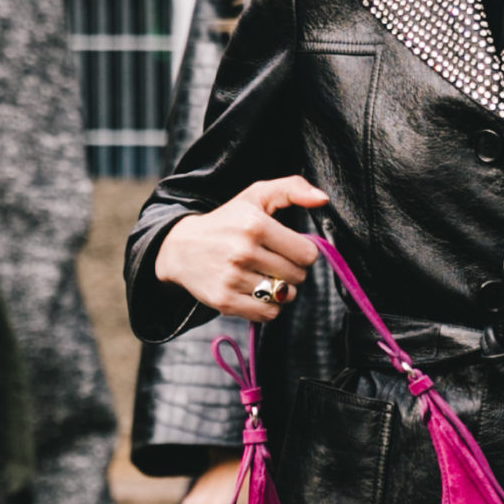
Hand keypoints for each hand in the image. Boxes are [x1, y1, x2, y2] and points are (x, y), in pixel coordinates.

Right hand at [153, 176, 329, 321]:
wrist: (180, 247)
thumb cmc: (226, 221)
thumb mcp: (256, 196)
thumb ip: (292, 189)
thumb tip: (323, 199)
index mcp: (255, 225)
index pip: (307, 253)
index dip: (303, 252)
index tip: (289, 247)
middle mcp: (243, 252)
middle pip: (298, 276)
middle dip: (292, 270)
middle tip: (274, 261)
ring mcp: (233, 278)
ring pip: (284, 296)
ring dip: (281, 289)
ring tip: (265, 276)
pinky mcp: (225, 301)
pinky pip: (269, 314)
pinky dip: (269, 307)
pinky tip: (257, 292)